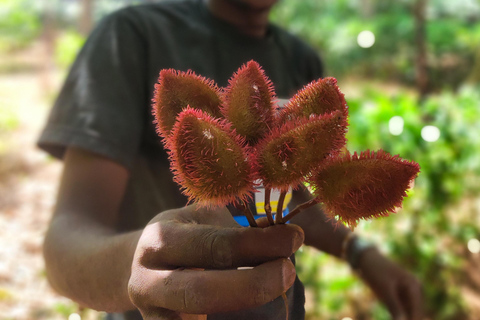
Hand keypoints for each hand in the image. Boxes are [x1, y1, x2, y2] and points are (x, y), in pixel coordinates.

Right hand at [127, 204, 303, 319]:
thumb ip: (240, 228)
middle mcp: (147, 281)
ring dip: (246, 313)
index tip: (295, 238)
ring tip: (276, 294)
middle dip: (254, 285)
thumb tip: (288, 238)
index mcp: (160, 241)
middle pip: (202, 292)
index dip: (260, 243)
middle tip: (289, 271)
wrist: (138, 264)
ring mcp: (152, 314)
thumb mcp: (203, 219)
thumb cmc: (183, 236)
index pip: (214, 245)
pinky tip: (256, 313)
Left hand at [358, 249, 422, 319]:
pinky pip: (401, 308)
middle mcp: (415, 289)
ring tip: (386, 304)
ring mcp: (408, 291)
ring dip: (401, 316)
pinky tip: (390, 312)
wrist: (366, 258)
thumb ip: (395, 308)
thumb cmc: (376, 271)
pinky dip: (397, 314)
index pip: (417, 313)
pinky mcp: (400, 293)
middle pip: (414, 313)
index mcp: (414, 286)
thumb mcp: (385, 290)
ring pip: (408, 312)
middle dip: (405, 318)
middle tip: (392, 317)